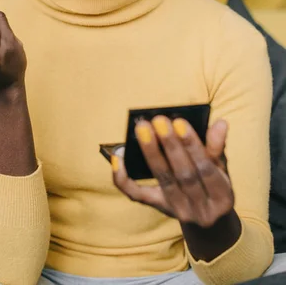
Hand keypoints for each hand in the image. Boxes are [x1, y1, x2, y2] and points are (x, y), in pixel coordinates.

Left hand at [112, 116, 233, 227]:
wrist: (207, 220)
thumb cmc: (212, 183)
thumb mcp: (222, 167)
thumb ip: (218, 146)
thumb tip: (220, 123)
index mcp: (223, 197)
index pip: (206, 169)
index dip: (192, 145)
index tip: (179, 122)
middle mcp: (202, 210)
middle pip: (183, 175)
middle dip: (169, 146)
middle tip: (158, 121)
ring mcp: (179, 211)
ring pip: (162, 180)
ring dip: (151, 152)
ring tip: (143, 129)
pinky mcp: (158, 208)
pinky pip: (137, 195)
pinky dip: (124, 177)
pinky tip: (118, 156)